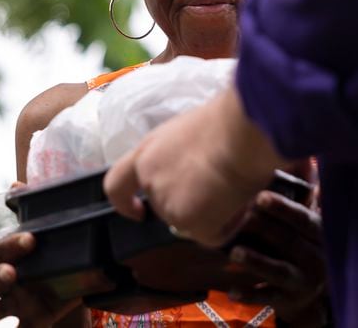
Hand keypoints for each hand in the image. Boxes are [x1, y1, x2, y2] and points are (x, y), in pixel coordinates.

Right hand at [0, 231, 81, 327]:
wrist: (72, 273)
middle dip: (0, 274)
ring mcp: (15, 301)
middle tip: (10, 273)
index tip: (30, 240)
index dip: (14, 243)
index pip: (5, 247)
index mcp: (13, 253)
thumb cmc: (62, 250)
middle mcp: (9, 276)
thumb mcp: (68, 241)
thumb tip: (86, 234)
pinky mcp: (29, 318)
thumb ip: (74, 236)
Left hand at [104, 86, 287, 246]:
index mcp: (147, 154)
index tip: (138, 211)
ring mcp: (166, 203)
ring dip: (214, 212)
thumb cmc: (225, 122)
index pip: (117, 185)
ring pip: (193, 221)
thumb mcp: (188, 133)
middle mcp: (151, 180)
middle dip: (193, 205)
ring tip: (235, 185)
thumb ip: (179, 157)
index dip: (125, 203)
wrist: (239, 132)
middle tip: (220, 187)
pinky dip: (229, 224)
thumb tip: (196, 172)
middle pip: (167, 207)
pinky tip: (240, 201)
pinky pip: (212, 235)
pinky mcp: (187, 221)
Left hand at [227, 191, 329, 326]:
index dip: (284, 208)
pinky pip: (268, 297)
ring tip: (235, 251)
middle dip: (265, 229)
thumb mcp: (309, 220)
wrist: (309, 286)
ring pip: (280, 270)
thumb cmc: (304, 241)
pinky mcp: (288, 300)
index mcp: (323, 235)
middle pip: (291, 242)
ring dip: (257, 260)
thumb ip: (305, 193)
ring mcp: (305, 282)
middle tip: (241, 216)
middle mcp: (319, 259)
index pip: (306, 220)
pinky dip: (249, 294)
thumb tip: (305, 156)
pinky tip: (231, 290)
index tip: (260, 196)